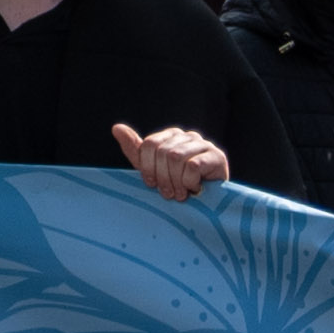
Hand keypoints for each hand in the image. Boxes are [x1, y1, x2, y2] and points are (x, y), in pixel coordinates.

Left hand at [111, 122, 229, 204]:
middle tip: (168, 194)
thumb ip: (136, 150)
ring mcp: (203, 144)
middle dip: (162, 178)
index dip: (147, 167)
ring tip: (180, 194)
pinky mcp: (217, 156)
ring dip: (175, 182)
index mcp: (170, 136)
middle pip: (163, 152)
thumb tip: (116, 127)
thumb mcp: (152, 170)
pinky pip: (193, 166)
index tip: (152, 185)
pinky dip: (189, 182)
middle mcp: (187, 136)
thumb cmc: (177, 186)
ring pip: (176, 157)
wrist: (207, 205)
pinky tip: (194, 190)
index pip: (149, 144)